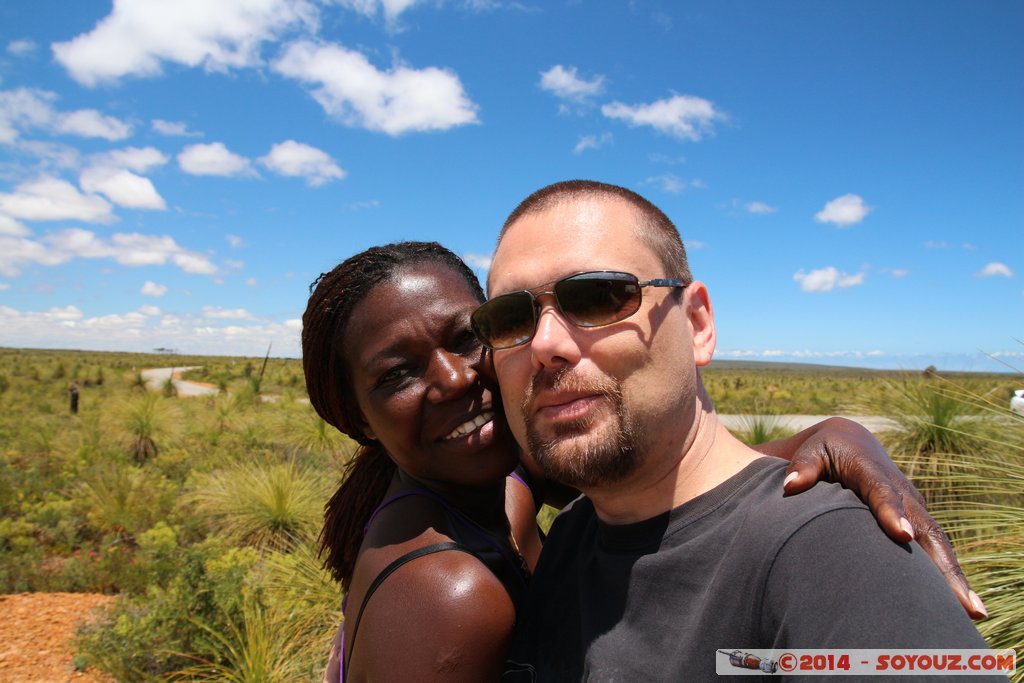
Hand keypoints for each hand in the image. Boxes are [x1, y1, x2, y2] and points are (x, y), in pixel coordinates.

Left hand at [775, 417, 987, 619]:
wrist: (851, 442)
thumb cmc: (825, 451)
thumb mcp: (811, 452)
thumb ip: (803, 467)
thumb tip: (790, 486)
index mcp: (871, 471)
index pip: (882, 492)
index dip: (891, 512)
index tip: (901, 534)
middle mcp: (901, 491)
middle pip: (924, 527)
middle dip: (941, 562)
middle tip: (956, 597)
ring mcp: (913, 508)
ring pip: (937, 543)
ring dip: (953, 576)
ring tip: (971, 611)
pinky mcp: (917, 521)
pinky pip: (935, 550)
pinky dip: (947, 576)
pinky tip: (959, 607)